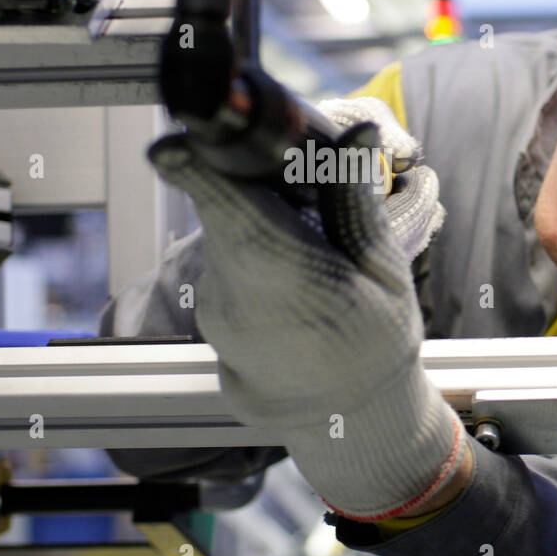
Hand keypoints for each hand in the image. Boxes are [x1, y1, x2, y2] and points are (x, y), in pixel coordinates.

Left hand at [147, 121, 466, 520]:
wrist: (348, 422)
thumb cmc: (375, 343)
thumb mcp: (385, 274)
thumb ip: (355, 203)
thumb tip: (356, 132)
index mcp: (291, 284)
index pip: (232, 217)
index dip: (197, 175)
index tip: (171, 144)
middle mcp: (236, 300)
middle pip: (226, 212)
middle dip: (251, 183)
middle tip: (302, 187)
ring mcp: (213, 314)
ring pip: (225, 238)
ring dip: (255, 224)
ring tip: (309, 253)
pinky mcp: (206, 319)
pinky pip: (224, 267)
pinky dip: (249, 256)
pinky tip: (290, 282)